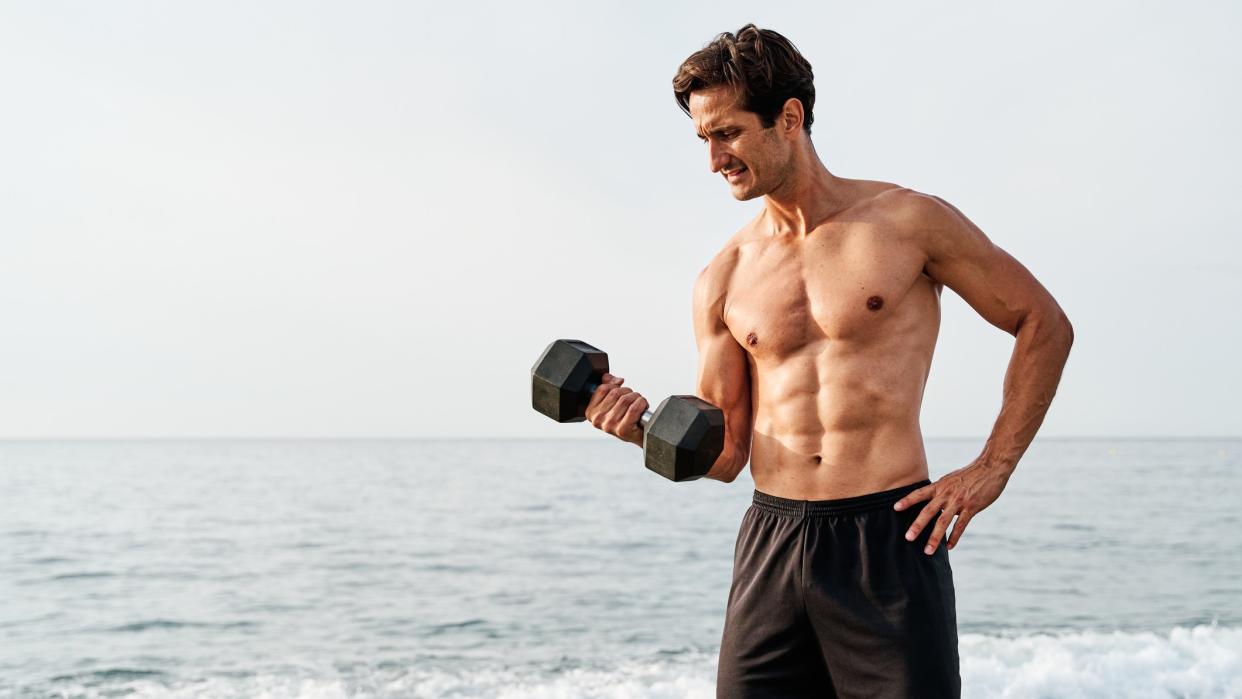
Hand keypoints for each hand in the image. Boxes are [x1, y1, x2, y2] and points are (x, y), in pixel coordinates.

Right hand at [584, 373, 648, 445]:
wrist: (643, 436)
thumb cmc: (628, 420)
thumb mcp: (614, 402)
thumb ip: (608, 386)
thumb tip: (607, 377)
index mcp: (591, 412)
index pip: (602, 388)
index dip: (616, 387)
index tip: (622, 393)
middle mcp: (598, 420)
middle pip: (615, 393)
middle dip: (629, 392)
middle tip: (633, 401)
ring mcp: (609, 425)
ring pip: (626, 399)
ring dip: (637, 398)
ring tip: (638, 406)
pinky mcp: (622, 429)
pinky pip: (634, 408)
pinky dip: (642, 404)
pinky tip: (643, 408)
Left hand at [892, 459, 1011, 553]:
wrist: (991, 467)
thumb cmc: (971, 474)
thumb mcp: (952, 479)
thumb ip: (942, 491)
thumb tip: (935, 502)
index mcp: (940, 486)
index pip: (920, 493)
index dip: (907, 500)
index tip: (895, 508)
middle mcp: (946, 494)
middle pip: (928, 511)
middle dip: (917, 525)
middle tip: (908, 538)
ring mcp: (959, 501)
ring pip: (943, 522)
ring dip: (935, 538)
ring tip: (928, 551)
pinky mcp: (972, 507)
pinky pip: (961, 525)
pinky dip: (954, 537)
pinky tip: (949, 547)